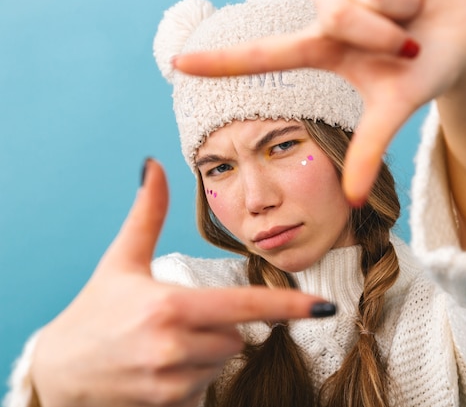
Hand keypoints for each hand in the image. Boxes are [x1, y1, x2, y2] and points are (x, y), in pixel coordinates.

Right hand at [31, 159, 332, 406]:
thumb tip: (153, 166)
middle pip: (237, 337)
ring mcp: (170, 380)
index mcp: (171, 306)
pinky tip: (160, 366)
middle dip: (220, 327)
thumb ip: (147, 215)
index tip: (323, 307)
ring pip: (222, 361)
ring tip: (164, 344)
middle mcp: (173, 346)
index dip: (288, 306)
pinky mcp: (166, 404)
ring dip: (206, 351)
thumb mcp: (121, 261)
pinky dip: (192, 375)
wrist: (59, 370)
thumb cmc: (94, 311)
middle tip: (179, 320)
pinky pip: (204, 386)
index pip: (245, 306)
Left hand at [173, 0, 465, 205]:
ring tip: (413, 15)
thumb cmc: (425, 70)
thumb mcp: (395, 106)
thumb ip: (369, 148)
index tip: (176, 66)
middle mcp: (327, 11)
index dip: (222, 61)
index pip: (265, 54)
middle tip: (405, 43)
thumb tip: (352, 204)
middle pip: (334, 15)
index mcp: (323, 49)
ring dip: (400, 9)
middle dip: (377, 33)